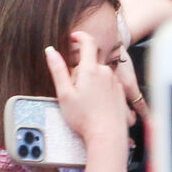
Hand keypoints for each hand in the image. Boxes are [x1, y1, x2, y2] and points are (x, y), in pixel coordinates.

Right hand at [45, 31, 130, 171]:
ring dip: (91, 80)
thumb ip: (58, 70)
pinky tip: (95, 105)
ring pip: (100, 74)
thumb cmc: (84, 118)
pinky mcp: (120, 92)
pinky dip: (100, 89)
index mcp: (90, 69)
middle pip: (91, 61)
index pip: (88, 42)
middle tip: (73, 88)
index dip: (79, 36)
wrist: (108, 135)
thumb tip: (50, 51)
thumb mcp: (64, 94)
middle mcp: (105, 72)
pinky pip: (108, 84)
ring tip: (84, 101)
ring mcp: (114, 82)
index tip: (73, 38)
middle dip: (81, 69)